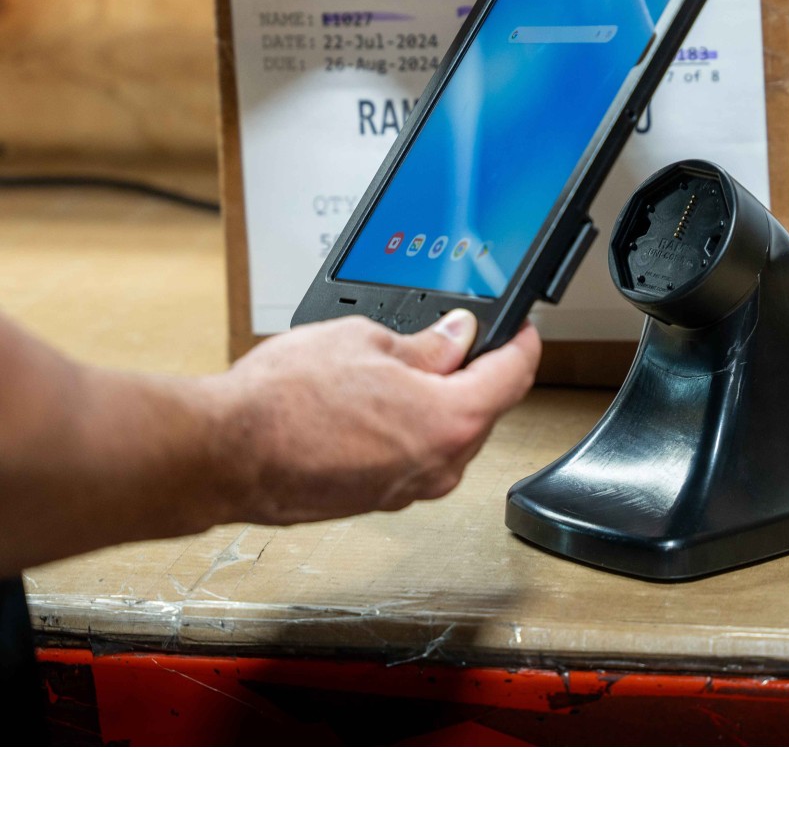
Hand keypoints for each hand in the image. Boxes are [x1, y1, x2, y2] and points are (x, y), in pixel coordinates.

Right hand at [211, 309, 540, 523]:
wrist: (227, 453)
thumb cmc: (286, 401)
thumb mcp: (366, 341)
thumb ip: (425, 344)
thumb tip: (453, 337)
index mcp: (451, 421)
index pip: (514, 376)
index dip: (522, 342)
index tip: (521, 328)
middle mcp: (438, 466)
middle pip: (483, 410)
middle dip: (474, 371)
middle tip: (453, 335)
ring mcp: (407, 490)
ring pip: (445, 436)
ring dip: (435, 401)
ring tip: (397, 364)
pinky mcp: (376, 499)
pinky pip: (411, 456)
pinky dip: (405, 427)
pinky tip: (373, 401)